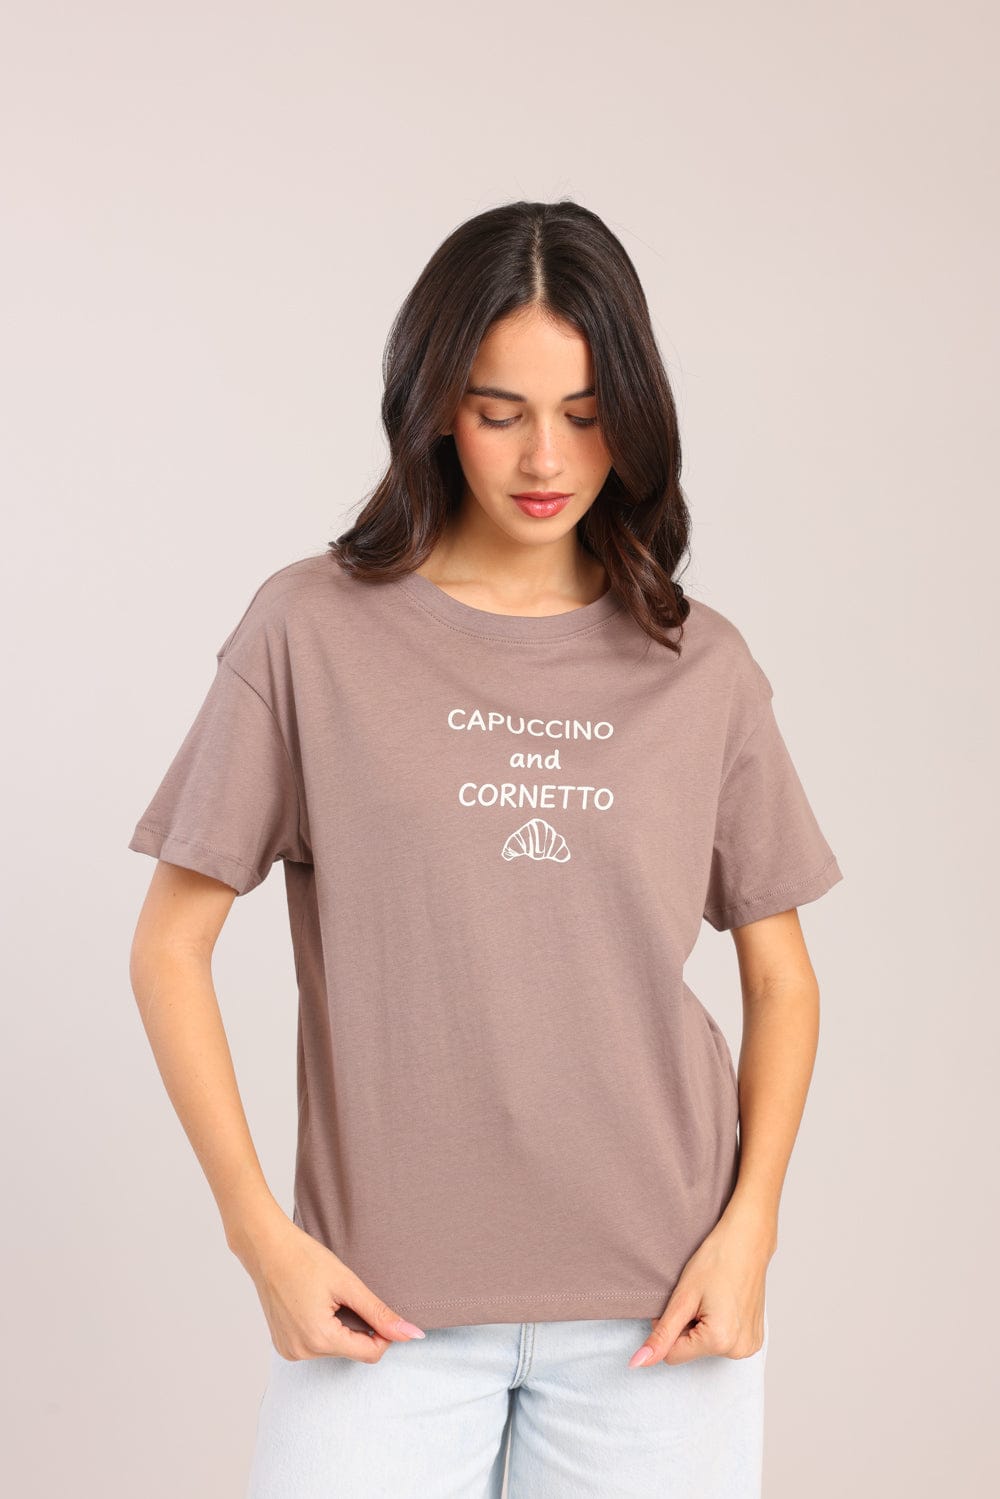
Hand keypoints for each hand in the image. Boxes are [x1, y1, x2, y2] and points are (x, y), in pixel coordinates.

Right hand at [231, 1207, 425, 1362]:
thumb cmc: (304, 1258)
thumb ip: (380, 1313)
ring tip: (324, 1297)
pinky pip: (315, 1344)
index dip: (383, 1333)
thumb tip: (412, 1335)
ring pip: (334, 1347)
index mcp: (319, 1339)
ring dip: (339, 1327)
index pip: (370, 1353)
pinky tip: (312, 1304)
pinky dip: (323, 1328)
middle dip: (357, 1326)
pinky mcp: (283, 1345)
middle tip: (344, 1295)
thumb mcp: (348, 1284)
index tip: (377, 1308)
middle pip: (351, 1350)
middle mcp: (301, 1353)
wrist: (266, 1247)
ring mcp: (289, 1351)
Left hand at [627, 1213, 770, 1367]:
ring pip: (706, 1348)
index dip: (668, 1328)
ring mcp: (750, 1347)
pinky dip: (718, 1327)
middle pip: (691, 1351)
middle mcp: (739, 1350)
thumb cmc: (716, 1260)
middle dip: (687, 1328)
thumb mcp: (682, 1297)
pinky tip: (724, 1304)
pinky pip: (724, 1343)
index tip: (680, 1304)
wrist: (747, 1241)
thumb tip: (638, 1363)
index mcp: (719, 1341)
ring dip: (702, 1328)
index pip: (672, 1354)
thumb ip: (660, 1335)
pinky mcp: (755, 1341)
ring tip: (713, 1300)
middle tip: (699, 1299)